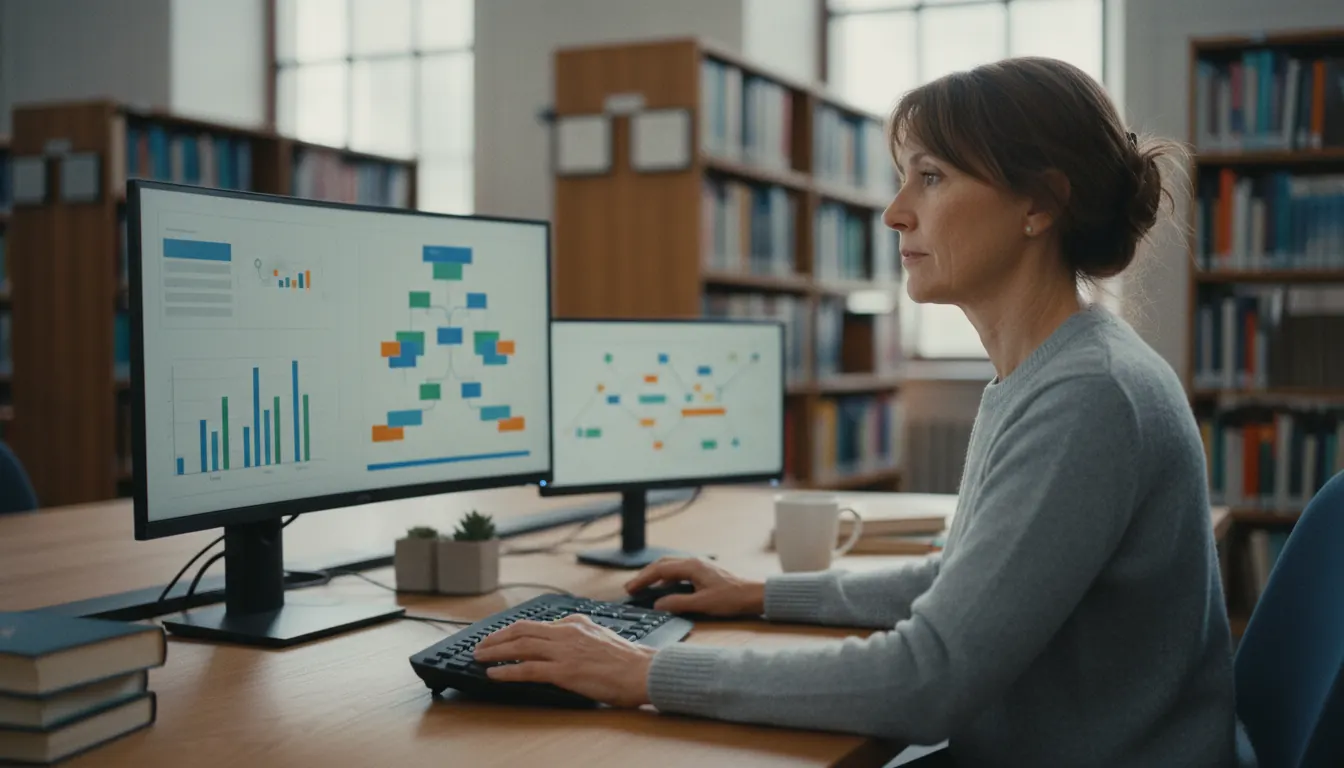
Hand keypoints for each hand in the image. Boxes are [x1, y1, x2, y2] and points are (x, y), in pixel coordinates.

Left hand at [472, 614, 656, 707]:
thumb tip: (562, 637)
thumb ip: (579, 634)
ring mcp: (564, 651)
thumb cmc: (627, 660)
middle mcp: (567, 632)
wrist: (643, 671)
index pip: (535, 624)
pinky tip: (494, 673)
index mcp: (575, 623)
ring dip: (495, 651)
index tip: (498, 637)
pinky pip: (528, 669)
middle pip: (522, 631)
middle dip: (496, 638)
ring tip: (479, 657)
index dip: (512, 631)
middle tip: (480, 645)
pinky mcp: (565, 671)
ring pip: (520, 647)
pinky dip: (507, 670)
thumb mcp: (600, 636)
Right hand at [624, 556, 765, 616]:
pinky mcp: (704, 572)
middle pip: (662, 565)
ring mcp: (699, 566)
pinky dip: (667, 578)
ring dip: (655, 576)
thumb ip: (678, 603)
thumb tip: (658, 604)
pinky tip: (664, 588)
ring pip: (670, 567)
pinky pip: (679, 572)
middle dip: (645, 575)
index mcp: (691, 566)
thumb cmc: (732, 598)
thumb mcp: (703, 604)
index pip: (659, 569)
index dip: (643, 579)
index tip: (630, 588)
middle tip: (631, 587)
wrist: (755, 594)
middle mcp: (694, 562)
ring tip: (643, 587)